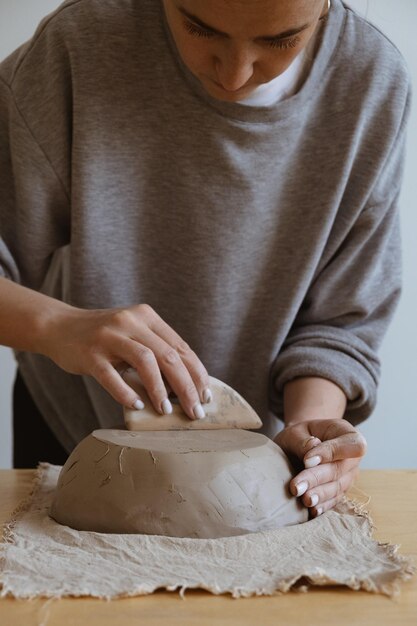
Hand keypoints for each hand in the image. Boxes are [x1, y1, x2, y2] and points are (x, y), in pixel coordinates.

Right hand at [43, 303, 210, 418]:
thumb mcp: (133, 334)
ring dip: (160, 389)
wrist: (59, 326)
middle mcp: (130, 321)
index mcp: (147, 316)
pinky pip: (111, 376)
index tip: (206, 396)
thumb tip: (188, 384)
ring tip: (166, 411)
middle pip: (168, 355)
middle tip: (195, 411)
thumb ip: (156, 350)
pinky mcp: (90, 353)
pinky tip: (137, 404)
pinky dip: (126, 392)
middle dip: (186, 387)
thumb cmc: (104, 338)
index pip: (180, 347)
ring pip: (145, 361)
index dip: (196, 373)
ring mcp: (109, 336)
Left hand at [274, 419, 366, 516]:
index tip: (307, 460)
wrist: (298, 447)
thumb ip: (303, 440)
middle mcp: (352, 458)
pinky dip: (323, 506)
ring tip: (303, 499)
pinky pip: (334, 501)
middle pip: (340, 470)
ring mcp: (348, 477)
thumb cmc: (299, 436)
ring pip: (337, 488)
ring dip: (319, 495)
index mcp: (347, 434)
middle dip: (317, 478)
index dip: (333, 453)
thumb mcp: (296, 432)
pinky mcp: (339, 492)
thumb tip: (312, 448)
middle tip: (296, 486)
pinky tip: (312, 510)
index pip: (353, 445)